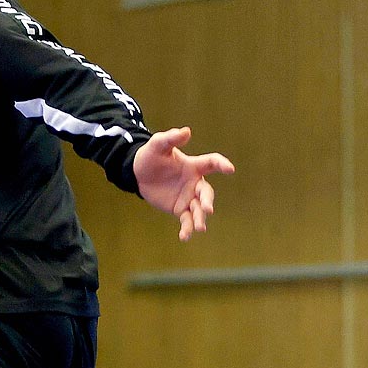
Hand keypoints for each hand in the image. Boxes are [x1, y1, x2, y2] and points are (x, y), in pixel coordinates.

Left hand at [132, 126, 235, 240]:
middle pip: (206, 193)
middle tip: (207, 209)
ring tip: (200, 228)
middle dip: (207, 201)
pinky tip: (184, 237)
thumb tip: (186, 131)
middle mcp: (194, 183)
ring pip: (198, 210)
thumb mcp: (157, 145)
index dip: (221, 165)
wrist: (138, 173)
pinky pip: (186, 221)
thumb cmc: (151, 156)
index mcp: (194, 166)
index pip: (212, 163)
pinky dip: (187, 229)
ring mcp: (188, 197)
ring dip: (200, 218)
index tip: (229, 169)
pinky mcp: (179, 209)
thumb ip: (171, 138)